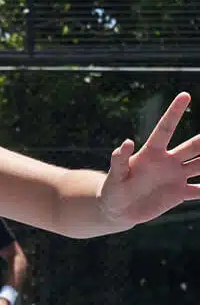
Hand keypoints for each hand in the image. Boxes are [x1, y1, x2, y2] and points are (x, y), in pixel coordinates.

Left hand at [100, 93, 199, 228]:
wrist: (118, 209)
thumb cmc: (113, 189)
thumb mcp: (114, 176)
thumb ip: (119, 160)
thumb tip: (127, 141)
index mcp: (151, 153)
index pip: (166, 128)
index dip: (175, 112)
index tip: (185, 95)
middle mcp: (168, 161)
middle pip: (192, 147)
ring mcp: (176, 177)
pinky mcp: (179, 193)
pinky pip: (199, 190)